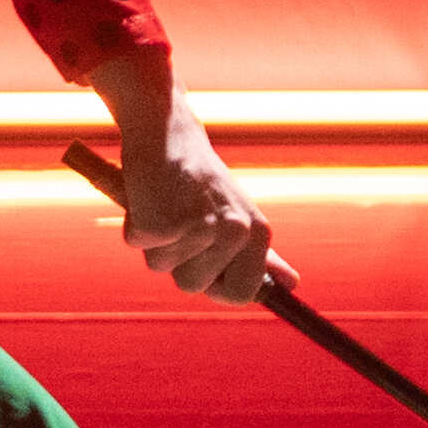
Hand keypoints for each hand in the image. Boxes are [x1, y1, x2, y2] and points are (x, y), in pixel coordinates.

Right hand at [84, 53, 285, 300]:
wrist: (167, 133)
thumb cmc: (200, 179)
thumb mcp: (238, 215)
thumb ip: (261, 256)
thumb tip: (292, 284)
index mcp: (257, 233)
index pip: (241, 295)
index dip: (214, 288)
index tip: (201, 266)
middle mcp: (235, 232)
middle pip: (192, 287)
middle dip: (177, 263)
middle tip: (180, 223)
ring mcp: (201, 228)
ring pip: (161, 268)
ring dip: (155, 243)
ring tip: (165, 205)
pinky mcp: (165, 222)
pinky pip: (138, 246)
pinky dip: (134, 227)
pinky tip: (148, 198)